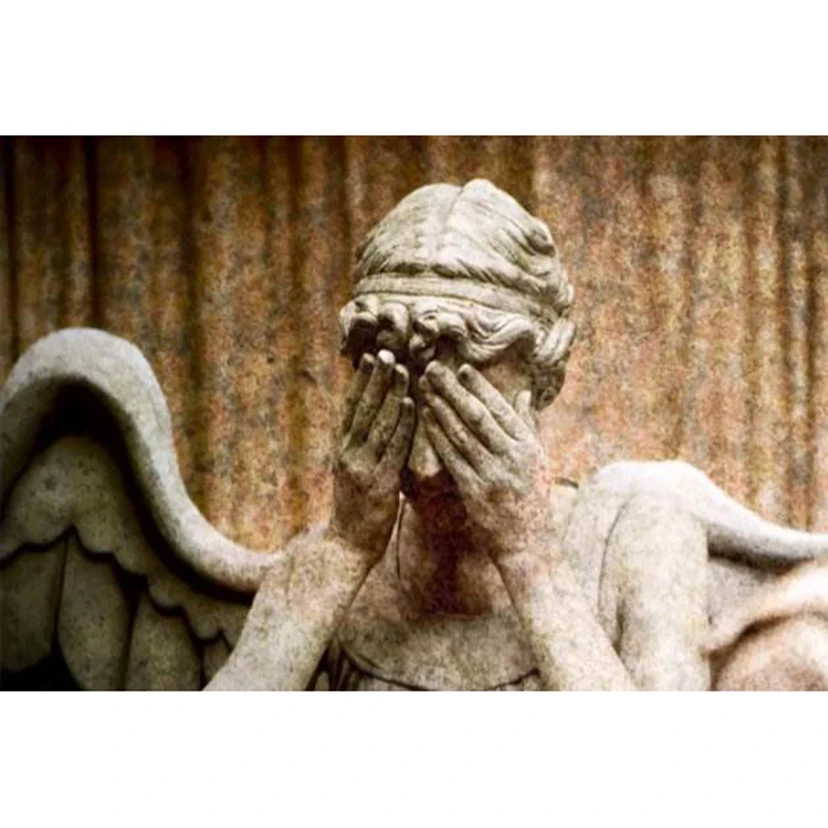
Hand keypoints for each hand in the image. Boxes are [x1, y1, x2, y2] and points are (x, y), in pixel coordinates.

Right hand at [329, 350, 415, 565]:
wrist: (345, 548)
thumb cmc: (355, 512)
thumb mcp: (352, 475)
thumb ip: (361, 450)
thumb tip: (373, 426)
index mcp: (343, 450)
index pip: (352, 408)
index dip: (361, 381)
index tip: (370, 356)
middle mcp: (349, 453)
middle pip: (363, 409)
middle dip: (375, 378)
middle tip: (386, 351)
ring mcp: (362, 467)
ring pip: (378, 423)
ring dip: (390, 394)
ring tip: (402, 369)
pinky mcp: (379, 483)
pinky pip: (393, 447)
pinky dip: (402, 424)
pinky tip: (411, 405)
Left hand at [419, 362, 554, 564]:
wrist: (529, 545)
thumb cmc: (534, 499)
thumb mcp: (539, 460)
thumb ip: (529, 425)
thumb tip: (525, 393)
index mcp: (529, 446)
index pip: (501, 408)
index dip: (480, 387)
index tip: (461, 368)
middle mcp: (512, 457)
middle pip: (477, 416)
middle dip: (453, 390)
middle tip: (433, 369)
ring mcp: (493, 475)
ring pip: (461, 434)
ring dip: (440, 409)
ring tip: (424, 389)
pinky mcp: (475, 492)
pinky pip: (451, 459)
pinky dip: (437, 437)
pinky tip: (424, 421)